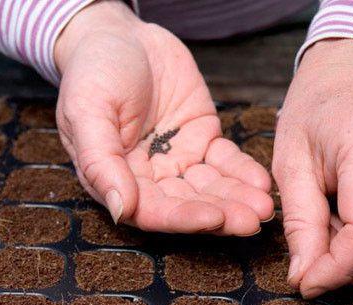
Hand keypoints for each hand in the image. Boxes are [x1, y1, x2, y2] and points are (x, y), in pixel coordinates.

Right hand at [54, 0, 272, 234]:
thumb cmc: (93, 72)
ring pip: (213, 187)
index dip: (183, 218)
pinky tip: (262, 182)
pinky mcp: (204, 139)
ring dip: (239, 198)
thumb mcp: (86, 112)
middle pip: (190, 204)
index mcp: (119, 179)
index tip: (213, 218)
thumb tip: (121, 210)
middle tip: (253, 221)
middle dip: (223, 214)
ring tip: (265, 207)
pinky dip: (244, 172)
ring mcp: (181, 159)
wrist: (123, 36)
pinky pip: (227, 160)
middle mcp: (152, 177)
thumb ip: (101, 162)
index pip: (153, 210)